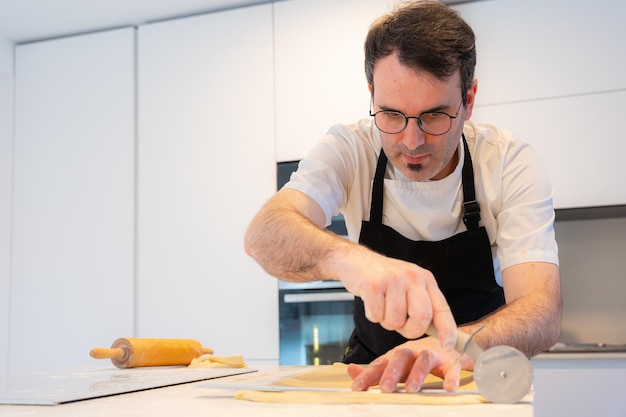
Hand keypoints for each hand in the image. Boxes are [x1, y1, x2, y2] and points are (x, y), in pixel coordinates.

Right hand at [338, 248, 456, 347]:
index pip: (442, 308)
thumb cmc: (384, 278)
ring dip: (387, 322)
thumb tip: (438, 334)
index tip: (447, 346)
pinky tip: (371, 301)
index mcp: (425, 279)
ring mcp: (393, 279)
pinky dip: (372, 316)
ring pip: (396, 320)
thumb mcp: (409, 285)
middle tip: (400, 325)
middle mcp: (412, 277)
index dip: (447, 330)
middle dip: (410, 330)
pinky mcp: (374, 284)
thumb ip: (423, 305)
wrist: (356, 260)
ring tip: (382, 306)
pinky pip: (376, 316)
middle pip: (422, 317)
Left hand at [347, 337, 471, 392]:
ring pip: (424, 360)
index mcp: (397, 355)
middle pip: (400, 357)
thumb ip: (375, 371)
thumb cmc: (417, 358)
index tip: (357, 388)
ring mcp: (432, 354)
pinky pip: (451, 368)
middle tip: (385, 389)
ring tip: (411, 390)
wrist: (448, 344)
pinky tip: (449, 388)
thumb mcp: (395, 364)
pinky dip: (451, 377)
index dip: (368, 375)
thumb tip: (350, 371)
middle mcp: (412, 352)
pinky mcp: (450, 360)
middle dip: (392, 373)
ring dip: (417, 374)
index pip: (380, 363)